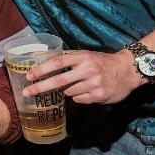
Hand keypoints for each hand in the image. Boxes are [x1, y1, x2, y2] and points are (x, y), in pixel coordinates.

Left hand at [24, 50, 142, 104]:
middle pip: (59, 81)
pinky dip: (78, 96)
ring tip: (79, 83)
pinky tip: (88, 90)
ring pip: (68, 92)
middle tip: (26, 93)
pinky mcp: (99, 96)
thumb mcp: (85, 55)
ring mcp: (94, 84)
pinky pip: (79, 99)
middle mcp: (88, 70)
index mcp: (83, 57)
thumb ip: (65, 57)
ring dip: (67, 90)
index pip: (58, 62)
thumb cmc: (101, 62)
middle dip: (40, 87)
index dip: (42, 69)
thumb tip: (40, 58)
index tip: (28, 75)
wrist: (128, 70)